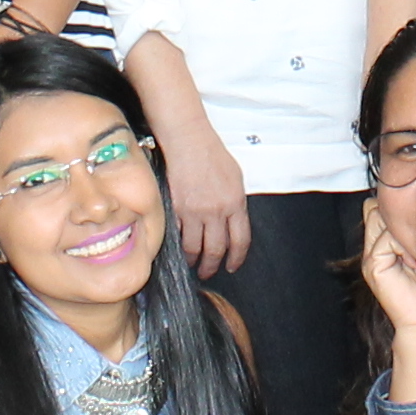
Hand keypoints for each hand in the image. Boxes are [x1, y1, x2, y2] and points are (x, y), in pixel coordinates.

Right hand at [167, 119, 252, 277]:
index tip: (232, 266)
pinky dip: (177, 245)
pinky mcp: (175, 209)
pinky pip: (176, 235)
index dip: (236, 258)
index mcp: (235, 203)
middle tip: (208, 272)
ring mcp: (194, 211)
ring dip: (193, 260)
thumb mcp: (236, 179)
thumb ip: (236, 204)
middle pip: (215, 249)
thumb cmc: (212, 155)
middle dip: (212, 266)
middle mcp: (216, 211)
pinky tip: (178, 248)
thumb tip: (233, 223)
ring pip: (193, 247)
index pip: (240, 240)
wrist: (189, 142)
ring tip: (192, 264)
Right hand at [357, 197, 415, 338]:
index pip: (380, 209)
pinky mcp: (374, 267)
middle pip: (376, 209)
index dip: (399, 211)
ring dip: (403, 232)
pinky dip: (404, 246)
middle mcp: (374, 250)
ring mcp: (371, 258)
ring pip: (381, 220)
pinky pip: (385, 239)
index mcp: (385, 246)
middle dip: (400, 218)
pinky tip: (415, 263)